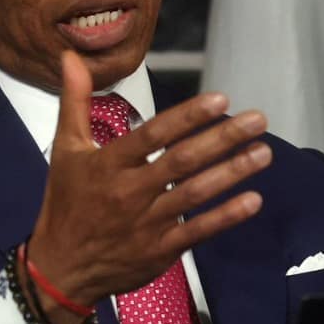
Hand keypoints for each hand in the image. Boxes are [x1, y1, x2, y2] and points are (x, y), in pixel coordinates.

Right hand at [26, 50, 270, 323]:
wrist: (60, 268)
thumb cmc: (66, 203)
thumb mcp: (65, 149)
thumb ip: (75, 101)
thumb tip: (71, 55)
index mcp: (109, 163)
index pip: (153, 134)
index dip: (188, 117)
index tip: (220, 99)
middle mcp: (130, 191)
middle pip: (182, 160)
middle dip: (223, 138)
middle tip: (257, 120)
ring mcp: (147, 222)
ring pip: (194, 193)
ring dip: (232, 172)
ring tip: (263, 153)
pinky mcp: (160, 250)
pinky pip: (197, 231)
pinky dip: (225, 217)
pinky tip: (253, 200)